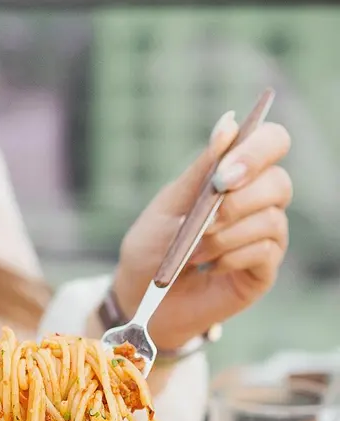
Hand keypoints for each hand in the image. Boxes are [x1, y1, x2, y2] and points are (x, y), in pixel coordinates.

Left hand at [113, 112, 291, 350]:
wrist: (141, 299)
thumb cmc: (153, 248)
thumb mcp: (169, 204)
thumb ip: (200, 169)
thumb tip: (230, 122)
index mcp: (237, 176)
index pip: (272, 142)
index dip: (257, 150)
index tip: (224, 174)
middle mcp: (258, 203)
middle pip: (279, 181)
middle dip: (239, 200)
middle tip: (205, 220)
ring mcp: (265, 237)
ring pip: (270, 219)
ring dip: (226, 235)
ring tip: (194, 251)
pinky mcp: (263, 270)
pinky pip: (264, 252)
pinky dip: (232, 256)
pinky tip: (210, 266)